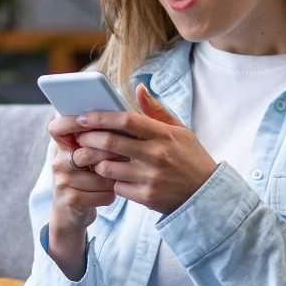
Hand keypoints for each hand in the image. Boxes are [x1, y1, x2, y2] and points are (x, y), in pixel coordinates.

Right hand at [44, 116, 118, 277]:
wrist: (73, 213)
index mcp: (62, 144)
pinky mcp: (70, 199)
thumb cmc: (89, 176)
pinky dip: (112, 193)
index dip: (72, 122)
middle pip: (86, 152)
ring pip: (99, 174)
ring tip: (123, 175)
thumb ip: (100, 134)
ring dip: (115, 176)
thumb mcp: (89, 154)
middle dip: (110, 153)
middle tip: (127, 154)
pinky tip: (113, 192)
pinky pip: (101, 193)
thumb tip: (122, 112)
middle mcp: (58, 160)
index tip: (90, 120)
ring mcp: (62, 181)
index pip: (57, 127)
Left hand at [75, 84, 216, 214]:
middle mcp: (157, 154)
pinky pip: (117, 187)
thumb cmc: (190, 158)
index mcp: (165, 134)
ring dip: (96, 162)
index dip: (101, 117)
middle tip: (79, 137)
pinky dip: (111, 182)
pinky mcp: (147, 197)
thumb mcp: (180, 130)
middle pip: (111, 142)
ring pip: (108, 167)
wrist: (207, 195)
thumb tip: (138, 88)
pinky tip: (111, 176)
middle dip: (89, 138)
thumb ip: (156, 110)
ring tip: (92, 157)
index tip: (83, 117)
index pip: (126, 120)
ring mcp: (151, 177)